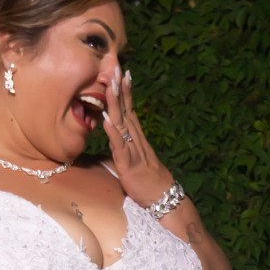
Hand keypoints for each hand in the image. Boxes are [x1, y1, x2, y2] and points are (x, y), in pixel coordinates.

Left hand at [103, 68, 174, 207]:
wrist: (163, 199)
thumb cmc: (147, 182)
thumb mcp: (134, 161)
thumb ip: (124, 148)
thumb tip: (114, 140)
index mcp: (137, 139)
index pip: (130, 111)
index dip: (125, 93)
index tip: (122, 75)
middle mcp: (136, 140)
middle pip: (127, 111)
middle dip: (121, 91)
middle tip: (116, 70)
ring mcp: (133, 151)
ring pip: (123, 124)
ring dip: (116, 105)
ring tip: (111, 87)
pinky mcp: (128, 164)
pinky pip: (120, 146)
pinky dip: (113, 132)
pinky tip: (107, 120)